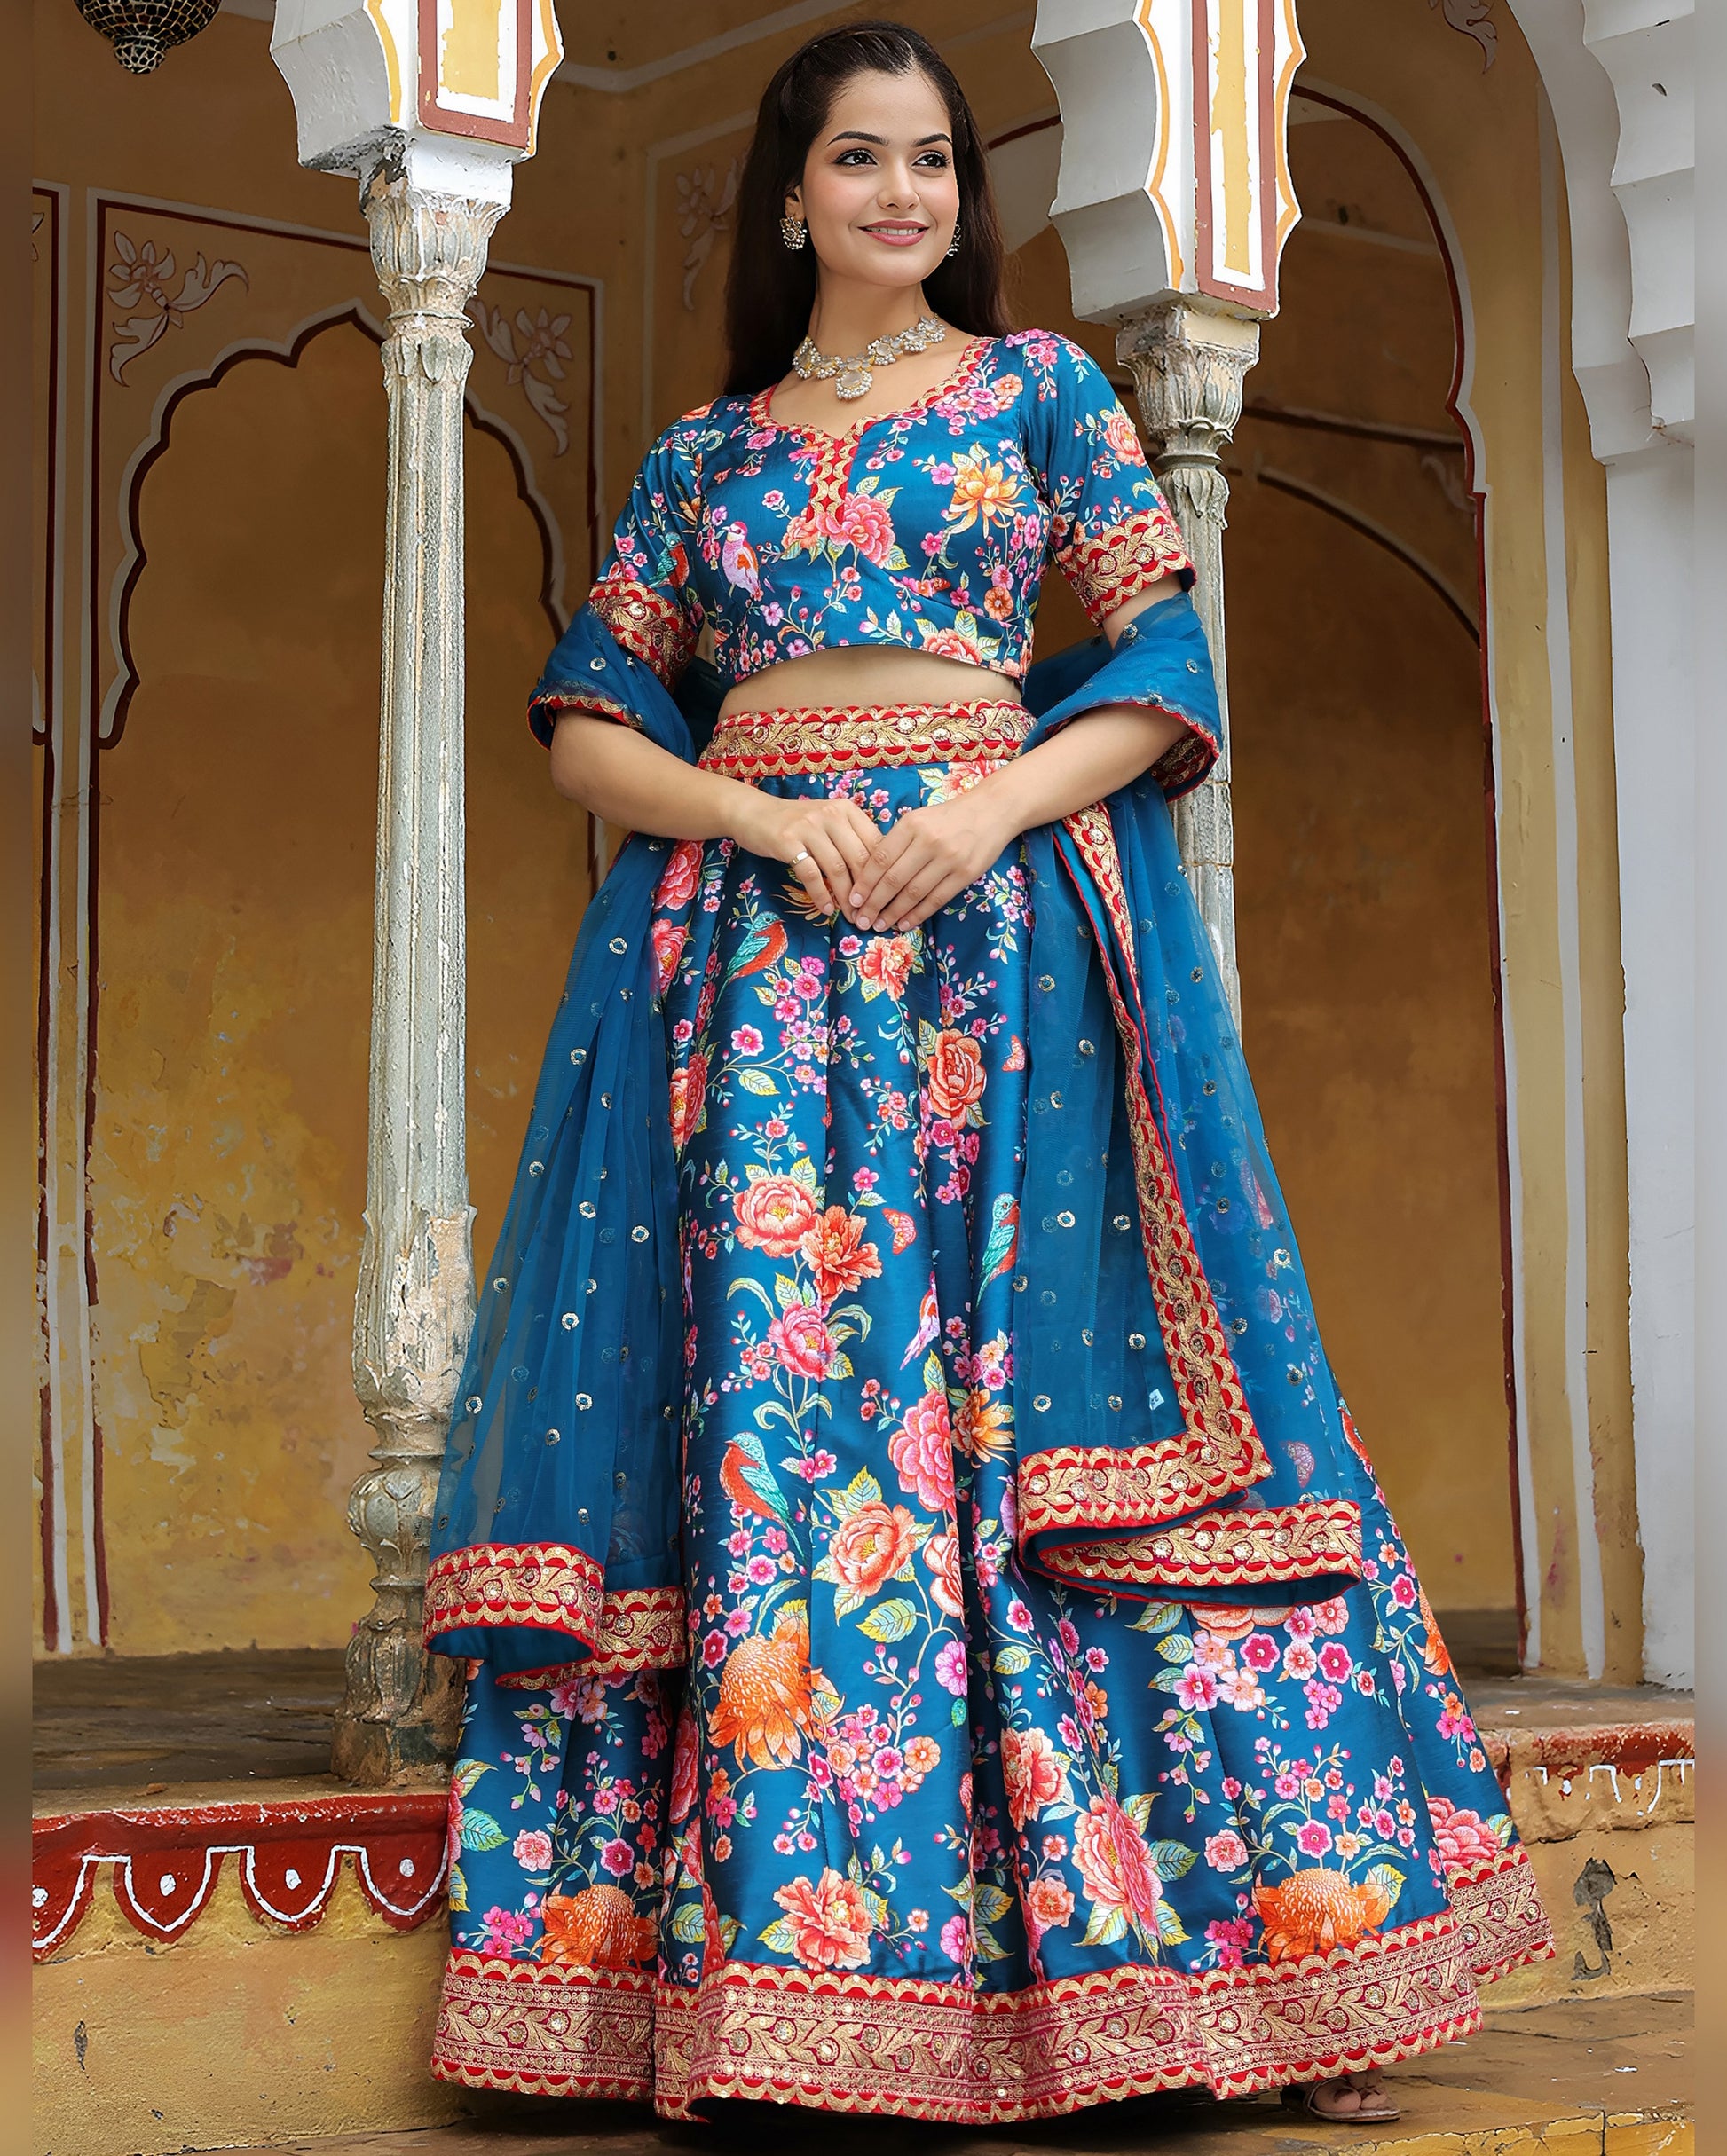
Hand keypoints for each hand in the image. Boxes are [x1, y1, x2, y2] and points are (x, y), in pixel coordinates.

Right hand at [730, 789, 882, 920]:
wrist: (753, 812)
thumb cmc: (797, 823)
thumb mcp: (829, 823)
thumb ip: (852, 840)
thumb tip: (880, 875)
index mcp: (847, 810)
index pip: (875, 844)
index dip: (883, 874)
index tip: (885, 899)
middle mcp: (830, 814)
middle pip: (859, 858)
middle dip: (867, 891)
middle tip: (870, 914)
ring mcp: (808, 826)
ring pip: (837, 868)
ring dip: (846, 898)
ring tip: (851, 916)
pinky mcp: (787, 841)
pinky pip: (810, 874)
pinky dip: (821, 895)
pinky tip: (827, 909)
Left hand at [850, 786, 1018, 930]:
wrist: (991, 811)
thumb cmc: (947, 818)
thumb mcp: (918, 820)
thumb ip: (896, 843)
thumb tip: (870, 876)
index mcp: (912, 825)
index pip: (880, 859)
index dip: (864, 883)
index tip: (853, 900)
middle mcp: (929, 841)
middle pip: (893, 879)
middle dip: (874, 904)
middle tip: (861, 920)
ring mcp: (949, 859)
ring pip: (913, 893)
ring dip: (893, 913)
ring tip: (879, 925)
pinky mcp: (966, 874)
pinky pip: (936, 899)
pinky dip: (918, 914)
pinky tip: (904, 923)